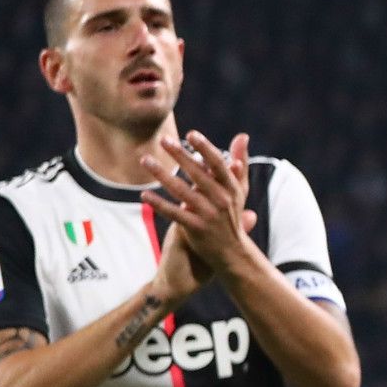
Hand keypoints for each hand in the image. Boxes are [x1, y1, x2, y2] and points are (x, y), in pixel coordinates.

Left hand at [140, 132, 258, 278]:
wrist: (232, 252)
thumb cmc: (232, 215)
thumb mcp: (239, 190)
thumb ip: (239, 162)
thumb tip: (242, 136)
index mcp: (232, 188)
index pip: (218, 164)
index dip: (205, 148)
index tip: (192, 134)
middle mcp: (221, 200)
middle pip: (197, 174)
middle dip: (180, 156)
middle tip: (164, 140)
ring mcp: (208, 214)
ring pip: (181, 191)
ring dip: (161, 174)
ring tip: (145, 160)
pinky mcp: (195, 228)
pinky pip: (173, 213)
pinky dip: (159, 204)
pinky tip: (144, 195)